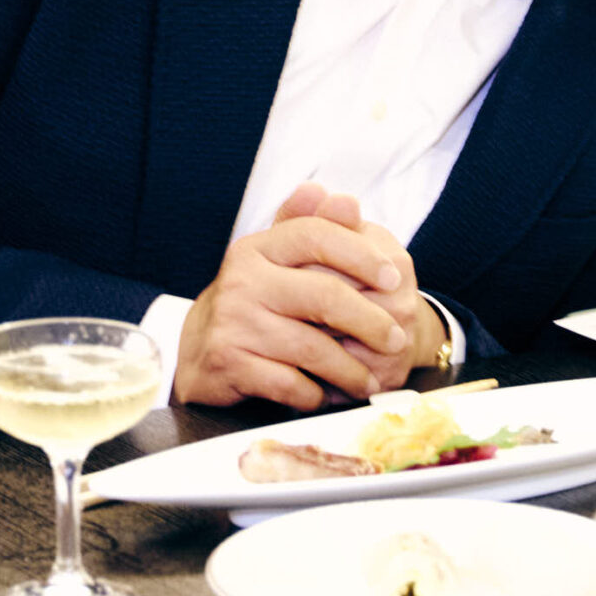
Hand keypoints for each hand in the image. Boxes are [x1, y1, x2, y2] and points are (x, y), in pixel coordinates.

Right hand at [171, 185, 429, 408]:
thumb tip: (347, 200)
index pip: (317, 235)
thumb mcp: (278, 260)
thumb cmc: (255, 300)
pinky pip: (289, 383)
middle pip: (325, 295)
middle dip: (371, 322)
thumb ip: (315, 228)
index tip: (394, 277)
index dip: (362, 255)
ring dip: (350, 370)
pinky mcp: (229, 363)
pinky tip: (325, 394)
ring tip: (368, 380)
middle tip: (396, 339)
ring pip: (312, 348)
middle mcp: (242, 280)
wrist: (199, 348)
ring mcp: (233, 322)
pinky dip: (314, 394)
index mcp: (258, 247)